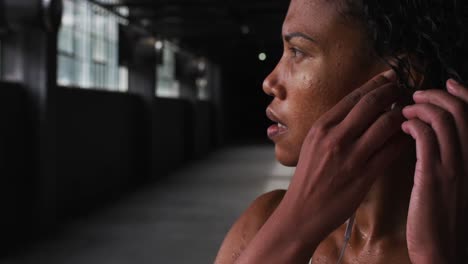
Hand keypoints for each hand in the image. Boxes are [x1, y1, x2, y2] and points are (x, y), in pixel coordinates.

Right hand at [282, 70, 407, 240]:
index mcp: (321, 127)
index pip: (353, 97)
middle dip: (393, 92)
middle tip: (404, 89)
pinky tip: (408, 135)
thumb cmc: (308, 178)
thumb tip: (357, 111)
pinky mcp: (365, 174)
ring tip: (409, 112)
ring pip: (386, 124)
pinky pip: (392, 150)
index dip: (375, 84)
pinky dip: (404, 139)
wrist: (302, 211)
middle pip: (372, 104)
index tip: (389, 77)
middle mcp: (335, 137)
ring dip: (402, 114)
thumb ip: (332, 127)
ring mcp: (351, 156)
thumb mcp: (312, 145)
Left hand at [402, 79, 467, 262]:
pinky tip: (404, 126)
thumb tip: (436, 132)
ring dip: (423, 107)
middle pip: (462, 111)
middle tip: (418, 94)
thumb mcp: (458, 182)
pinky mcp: (434, 177)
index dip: (463, 93)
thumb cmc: (446, 217)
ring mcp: (456, 167)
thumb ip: (454, 156)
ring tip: (407, 108)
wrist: (444, 250)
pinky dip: (414, 125)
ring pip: (445, 120)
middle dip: (439, 95)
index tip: (448, 83)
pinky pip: (426, 138)